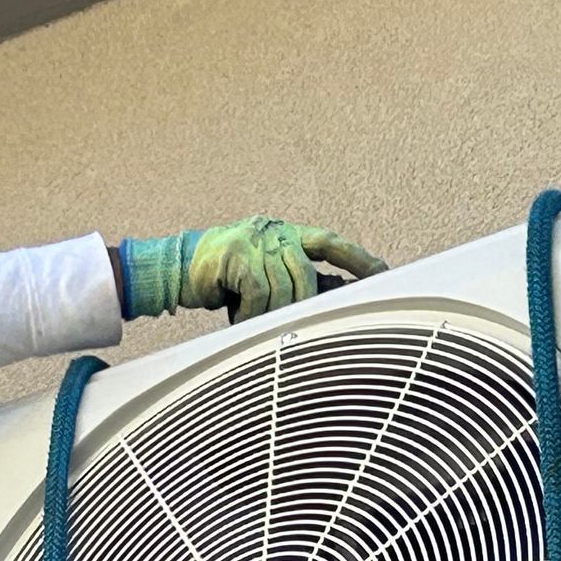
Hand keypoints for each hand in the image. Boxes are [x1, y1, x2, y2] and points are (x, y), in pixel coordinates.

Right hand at [119, 219, 386, 321]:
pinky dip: (250, 313)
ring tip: (253, 322)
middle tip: (294, 327)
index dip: (357, 258)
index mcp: (286, 234)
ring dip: (270, 315)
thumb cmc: (224, 278)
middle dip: (304, 307)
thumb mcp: (264, 277)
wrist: (176, 268)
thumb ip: (294, 283)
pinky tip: (238, 316)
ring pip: (285, 288)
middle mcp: (275, 233)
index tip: (383, 272)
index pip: (331, 243)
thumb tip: (332, 303)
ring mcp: (256, 241)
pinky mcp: (237, 255)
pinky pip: (260, 293)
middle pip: (308, 275)